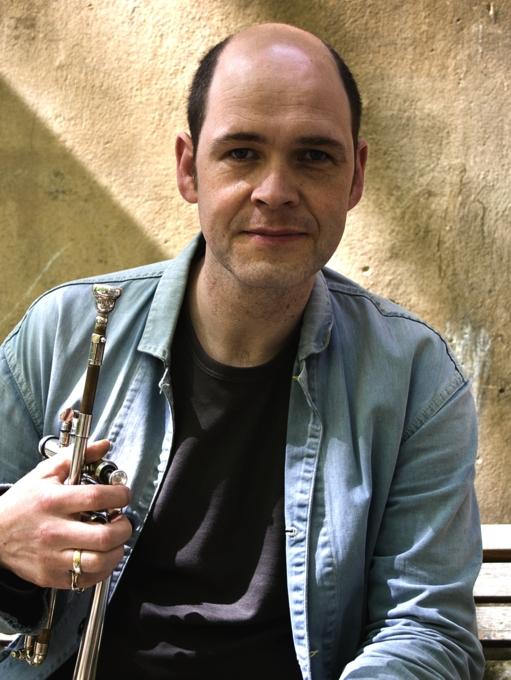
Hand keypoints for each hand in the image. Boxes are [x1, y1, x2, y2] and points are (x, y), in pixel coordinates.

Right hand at [0, 440, 131, 589]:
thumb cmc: (21, 504)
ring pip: (98, 561)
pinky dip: (102, 569)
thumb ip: (78, 457)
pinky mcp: (50, 576)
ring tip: (115, 540)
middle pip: (103, 536)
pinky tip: (101, 556)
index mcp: (53, 502)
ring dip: (117, 551)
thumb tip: (103, 445)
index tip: (124, 495)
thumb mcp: (45, 474)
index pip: (97, 498)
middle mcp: (53, 531)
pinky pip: (85, 579)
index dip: (119, 495)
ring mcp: (51, 557)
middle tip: (123, 521)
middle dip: (124, 527)